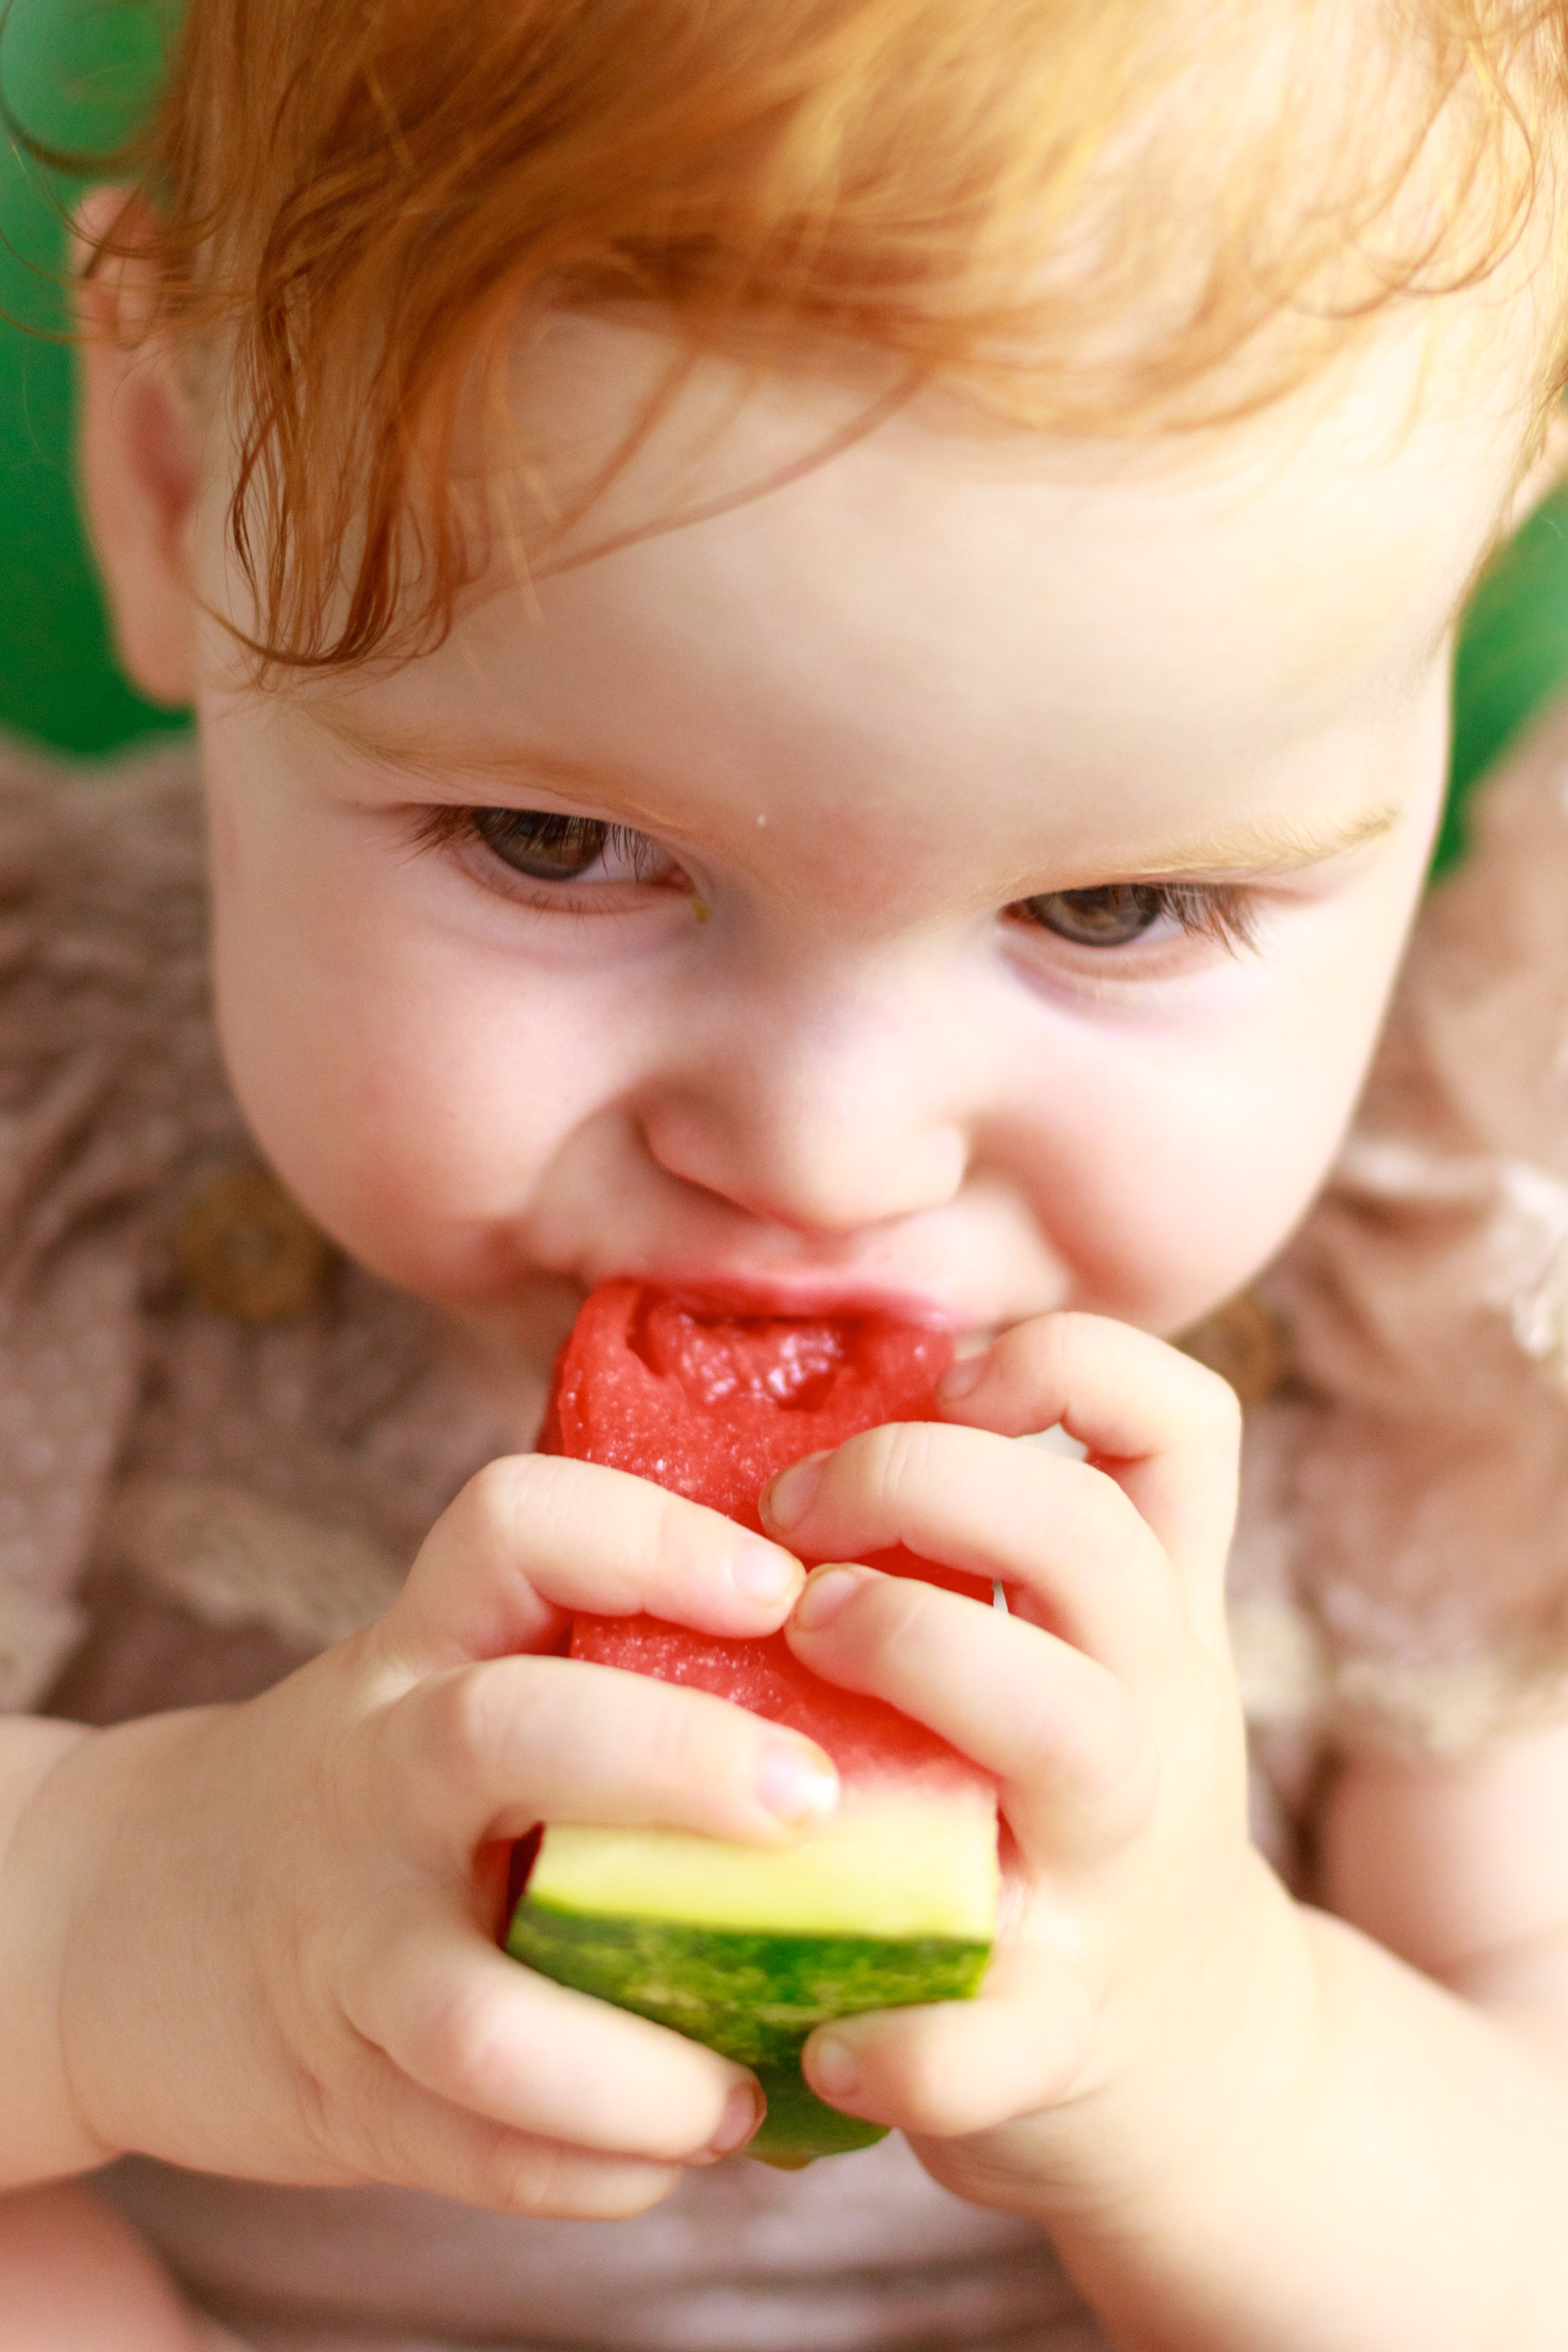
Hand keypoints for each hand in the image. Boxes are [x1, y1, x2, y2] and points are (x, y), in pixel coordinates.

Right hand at [28, 1460, 827, 2217]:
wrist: (139, 1918)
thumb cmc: (378, 1785)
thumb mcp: (450, 1678)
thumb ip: (603, 1663)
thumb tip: (870, 1673)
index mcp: (423, 1647)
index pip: (516, 1527)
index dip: (652, 1540)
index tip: (782, 1585)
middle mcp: (378, 1773)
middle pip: (505, 1735)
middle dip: (670, 1762)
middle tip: (807, 1804)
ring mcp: (351, 1941)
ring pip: (479, 2012)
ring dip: (636, 2066)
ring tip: (747, 2088)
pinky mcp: (346, 2092)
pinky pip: (479, 2148)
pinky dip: (595, 2167)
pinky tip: (676, 2150)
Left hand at [759, 1311, 1314, 2221]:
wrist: (1199, 2064)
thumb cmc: (1070, 1815)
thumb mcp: (1089, 1658)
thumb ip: (1001, 1541)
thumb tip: (798, 1403)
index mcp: (1155, 1618)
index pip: (1179, 1423)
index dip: (1063, 1362)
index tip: (939, 1384)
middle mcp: (1155, 1720)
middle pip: (1091, 1542)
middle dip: (926, 1484)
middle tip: (791, 1518)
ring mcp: (1115, 1874)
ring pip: (1069, 1731)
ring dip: (918, 1655)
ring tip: (801, 1649)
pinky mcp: (1061, 2036)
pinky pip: (990, 2038)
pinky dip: (905, 2041)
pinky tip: (818, 2028)